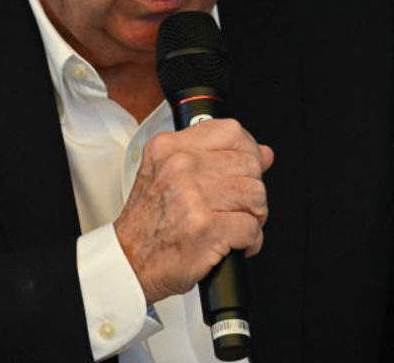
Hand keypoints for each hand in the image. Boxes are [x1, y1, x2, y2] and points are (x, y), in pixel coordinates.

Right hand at [113, 117, 273, 303]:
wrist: (129, 262)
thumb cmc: (148, 222)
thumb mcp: (169, 175)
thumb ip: (216, 158)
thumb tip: (264, 153)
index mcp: (170, 148)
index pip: (231, 131)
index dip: (248, 152)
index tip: (247, 168)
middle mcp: (180, 167)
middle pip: (249, 165)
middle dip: (252, 190)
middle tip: (239, 206)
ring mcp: (193, 197)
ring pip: (255, 195)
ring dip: (254, 216)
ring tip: (237, 224)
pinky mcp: (206, 228)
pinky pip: (251, 227)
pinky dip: (251, 241)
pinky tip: (236, 244)